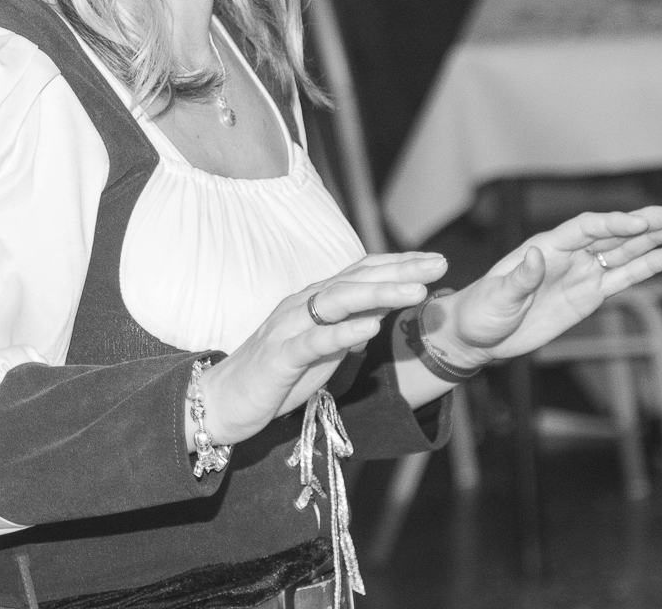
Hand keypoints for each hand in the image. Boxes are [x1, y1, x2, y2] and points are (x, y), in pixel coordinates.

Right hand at [196, 252, 447, 445]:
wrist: (222, 401)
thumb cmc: (278, 374)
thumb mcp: (325, 347)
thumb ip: (352, 324)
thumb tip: (387, 307)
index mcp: (316, 300)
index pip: (363, 272)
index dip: (400, 264)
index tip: (435, 260)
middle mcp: (304, 304)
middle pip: (357, 279)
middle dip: (401, 271)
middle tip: (439, 264)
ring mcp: (289, 327)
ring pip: (339, 301)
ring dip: (380, 294)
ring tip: (416, 292)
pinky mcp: (279, 357)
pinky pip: (314, 341)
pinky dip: (344, 333)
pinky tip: (371, 329)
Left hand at [426, 206, 661, 366]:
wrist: (479, 337)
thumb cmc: (481, 311)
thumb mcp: (497, 297)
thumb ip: (520, 278)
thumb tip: (537, 255)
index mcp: (547, 246)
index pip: (588, 228)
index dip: (615, 223)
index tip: (641, 222)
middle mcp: (569, 254)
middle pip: (614, 233)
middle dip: (646, 223)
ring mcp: (582, 273)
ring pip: (625, 251)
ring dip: (654, 239)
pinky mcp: (590, 295)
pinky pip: (624, 277)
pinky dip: (649, 266)